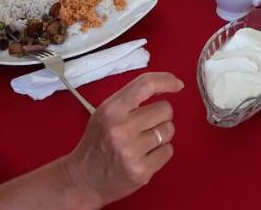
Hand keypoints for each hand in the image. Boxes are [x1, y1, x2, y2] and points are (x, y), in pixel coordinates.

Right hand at [62, 72, 181, 207]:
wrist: (83, 180)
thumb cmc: (97, 143)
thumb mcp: (105, 113)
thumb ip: (130, 99)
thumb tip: (167, 85)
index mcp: (111, 110)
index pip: (146, 85)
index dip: (166, 81)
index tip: (177, 84)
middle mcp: (121, 129)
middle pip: (165, 109)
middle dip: (161, 115)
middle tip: (146, 125)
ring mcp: (131, 151)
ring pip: (169, 130)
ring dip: (160, 135)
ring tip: (142, 142)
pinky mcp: (141, 171)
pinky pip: (168, 151)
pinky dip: (160, 152)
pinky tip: (144, 156)